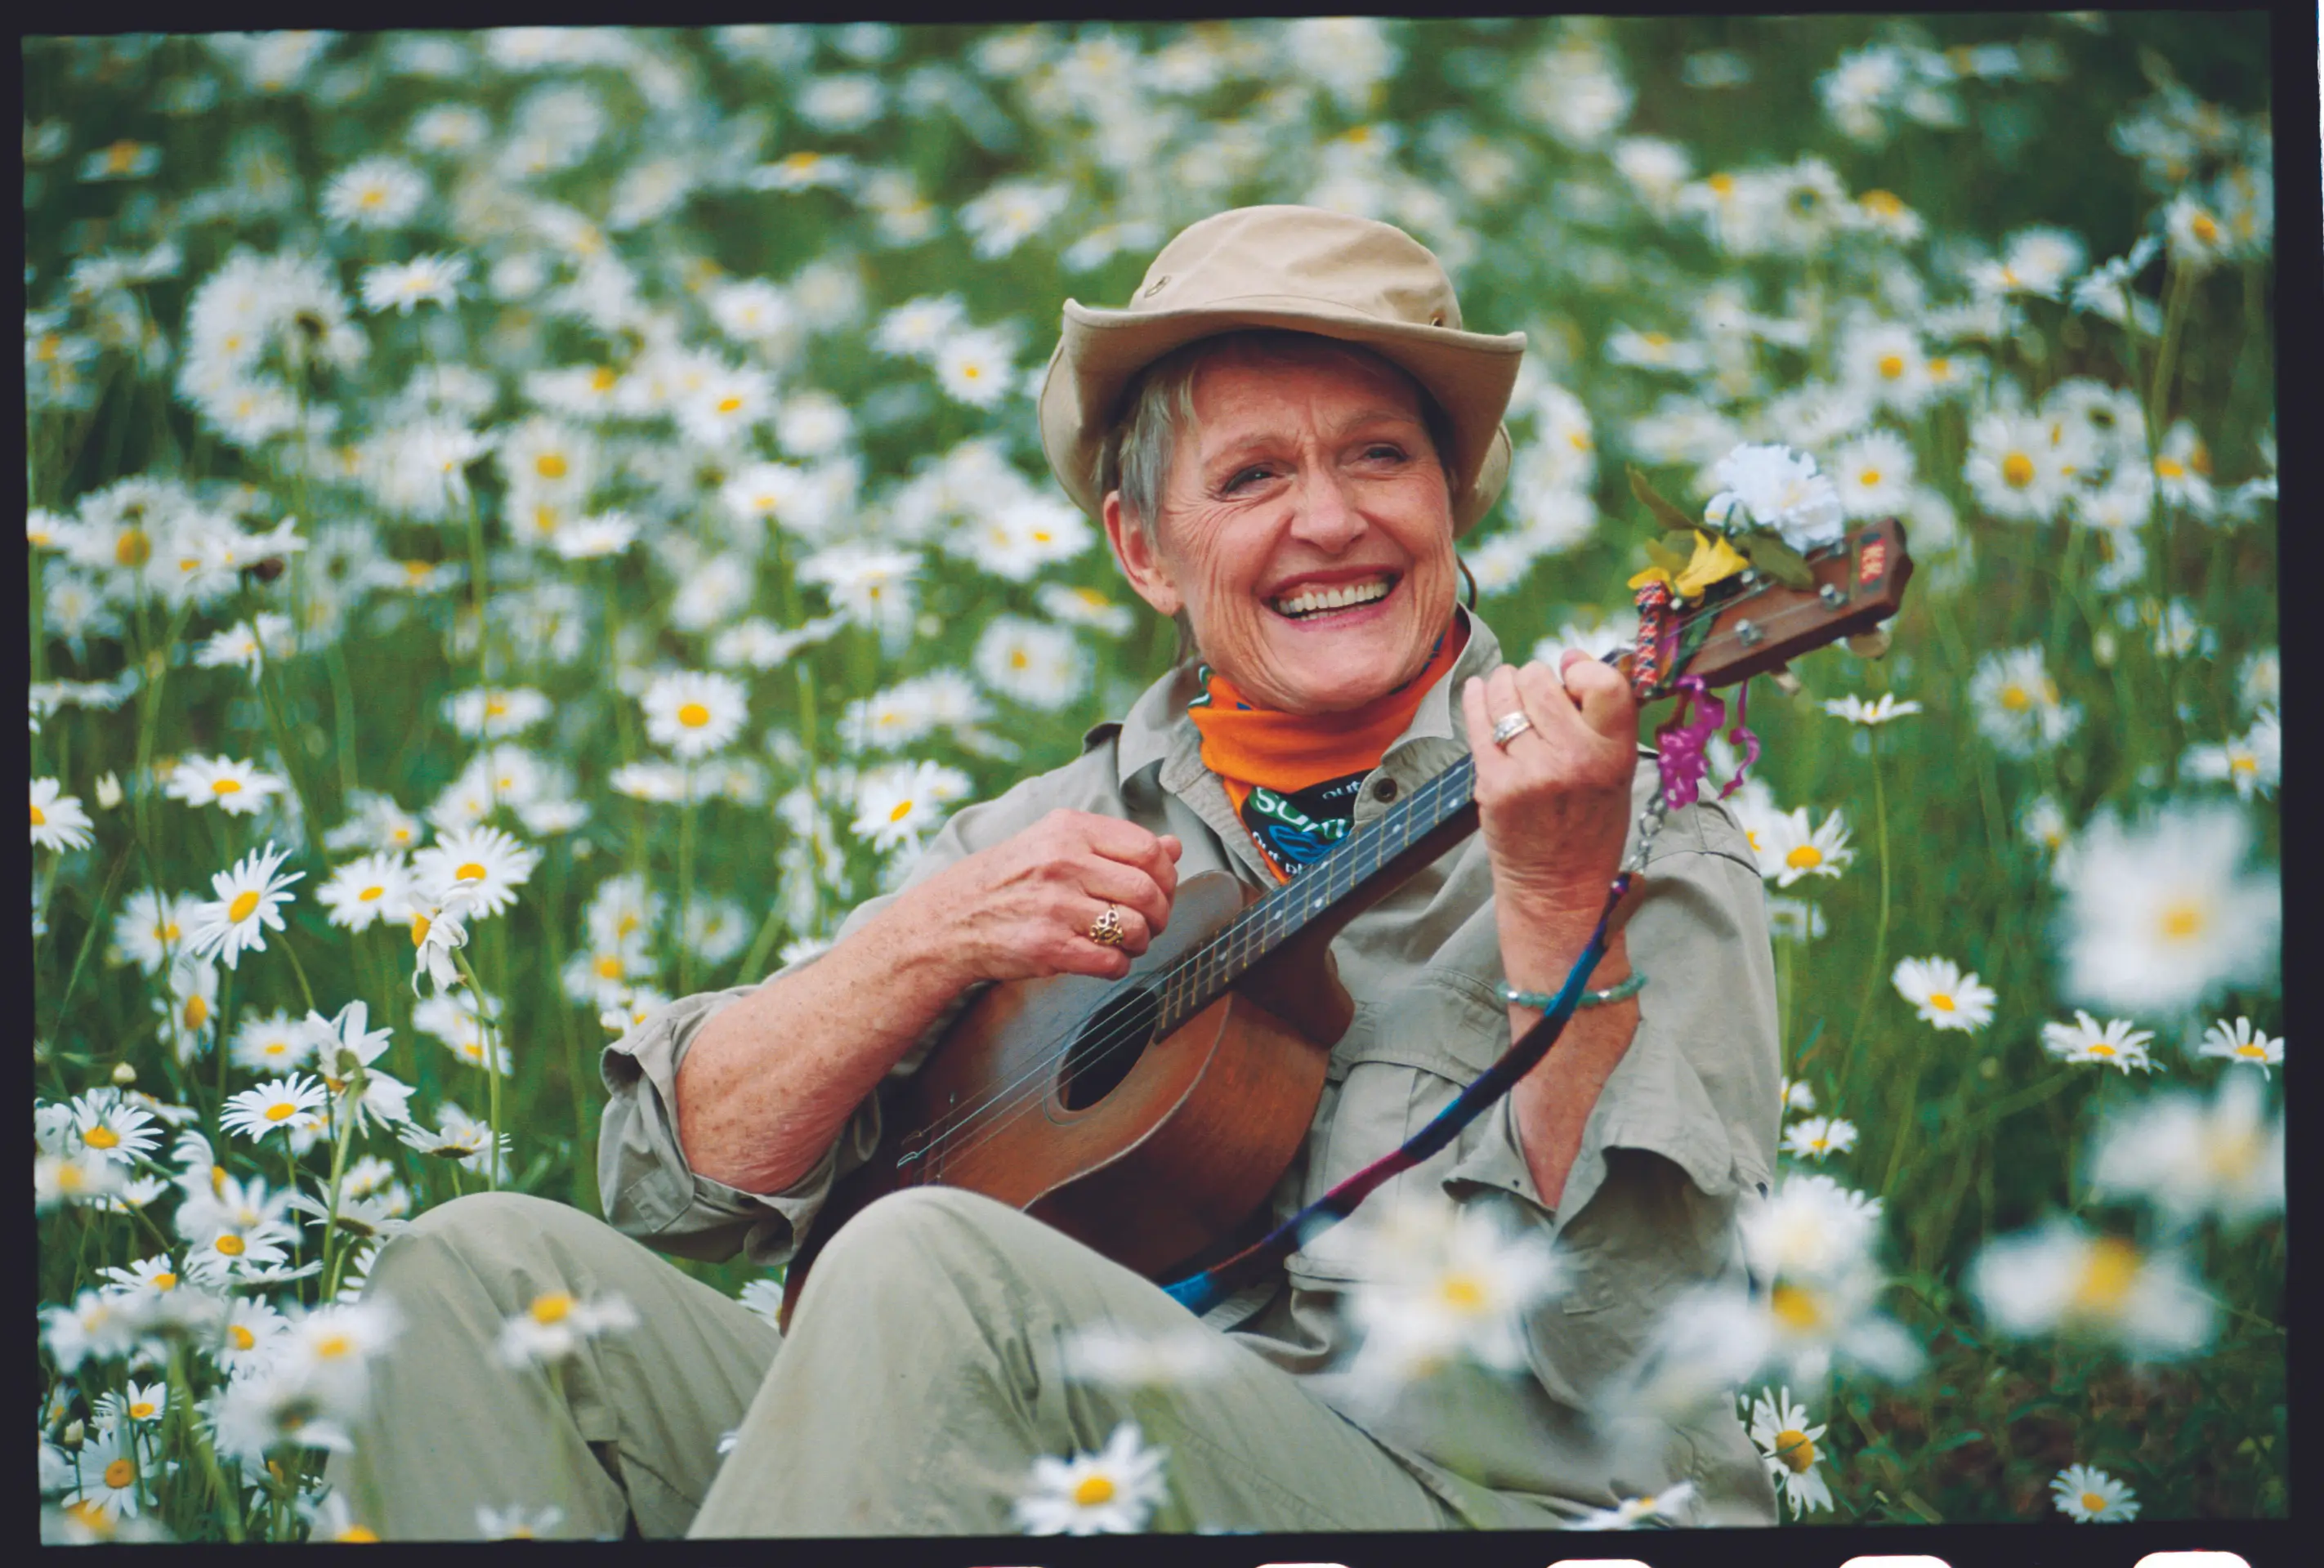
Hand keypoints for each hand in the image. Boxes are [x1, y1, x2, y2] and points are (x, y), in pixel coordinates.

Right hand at [910, 809, 1180, 985]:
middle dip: (1161, 914)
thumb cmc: (1010, 879)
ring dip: (1140, 942)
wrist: (951, 919)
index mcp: (1069, 829)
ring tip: (1125, 941)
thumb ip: (1115, 844)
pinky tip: (1105, 958)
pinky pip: (1110, 961)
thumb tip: (1174, 847)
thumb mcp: (1056, 843)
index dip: (1166, 875)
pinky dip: (1118, 965)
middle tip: (1150, 923)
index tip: (1160, 889)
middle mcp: (1063, 862)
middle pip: (1147, 891)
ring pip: (1134, 928)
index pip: (1147, 849)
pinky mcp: (1047, 946)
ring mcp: (1054, 905)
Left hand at [1461, 653, 1637, 927]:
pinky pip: (1477, 724)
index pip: (1604, 684)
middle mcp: (1572, 760)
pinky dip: (1475, 699)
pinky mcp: (1492, 784)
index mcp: (1612, 755)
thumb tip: (1572, 656)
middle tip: (1537, 692)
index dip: (1583, 669)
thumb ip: (1603, 720)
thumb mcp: (1619, 773)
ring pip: (1505, 695)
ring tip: (1509, 690)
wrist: (1557, 887)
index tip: (1572, 673)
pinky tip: (1477, 691)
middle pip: (1541, 681)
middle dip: (1535, 677)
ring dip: (1504, 684)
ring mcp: (1528, 772)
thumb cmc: (1590, 826)